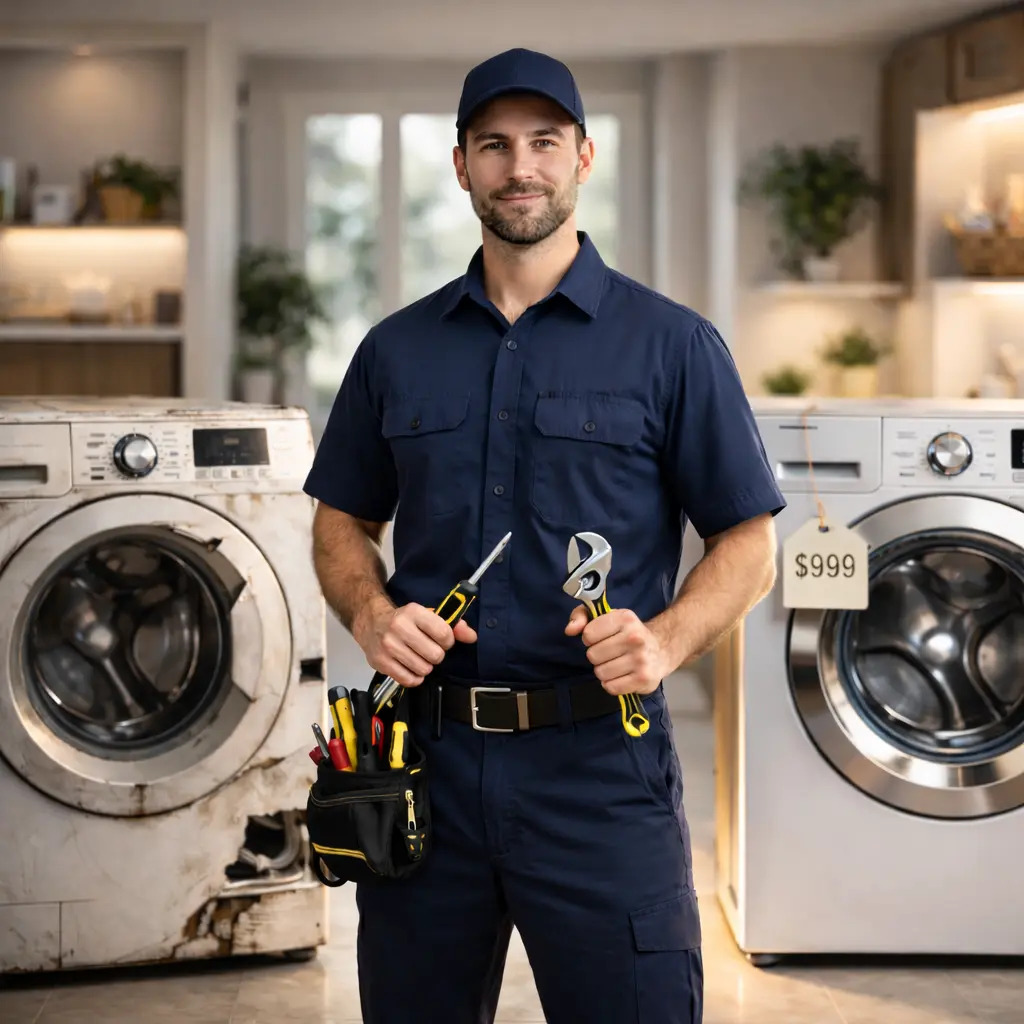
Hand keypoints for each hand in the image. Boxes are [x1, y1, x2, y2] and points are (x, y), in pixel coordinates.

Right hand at [355, 599, 476, 688]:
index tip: (442, 640)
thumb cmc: (405, 620)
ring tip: (418, 658)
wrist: (371, 622)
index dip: (448, 641)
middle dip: (436, 655)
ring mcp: (388, 646)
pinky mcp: (381, 662)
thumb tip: (471, 636)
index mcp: (414, 612)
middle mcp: (399, 627)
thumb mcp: (428, 616)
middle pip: (435, 655)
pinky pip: (408, 680)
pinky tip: (410, 667)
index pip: (444, 633)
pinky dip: (414, 677)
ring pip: (423, 669)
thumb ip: (453, 625)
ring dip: (425, 667)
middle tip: (428, 650)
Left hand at [565, 606, 668, 695]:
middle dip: (597, 656)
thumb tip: (570, 630)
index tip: (600, 638)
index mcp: (624, 618)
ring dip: (604, 671)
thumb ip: (581, 616)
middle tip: (610, 652)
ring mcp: (641, 659)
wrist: (660, 649)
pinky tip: (621, 675)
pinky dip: (612, 684)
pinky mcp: (643, 679)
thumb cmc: (626, 632)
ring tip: (616, 664)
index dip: (590, 638)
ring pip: (600, 673)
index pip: (588, 634)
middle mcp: (635, 637)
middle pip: (593, 655)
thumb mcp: (604, 616)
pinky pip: (611, 687)